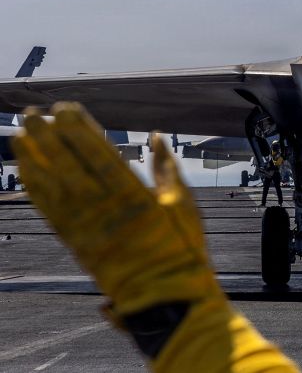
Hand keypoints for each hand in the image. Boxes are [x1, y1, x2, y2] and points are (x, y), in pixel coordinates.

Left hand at [12, 103, 221, 316]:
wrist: (162, 293)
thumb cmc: (179, 247)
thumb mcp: (182, 203)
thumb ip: (167, 167)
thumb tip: (156, 136)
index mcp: (133, 193)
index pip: (98, 153)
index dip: (79, 129)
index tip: (65, 108)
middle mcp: (103, 206)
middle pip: (68, 164)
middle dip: (48, 137)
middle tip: (31, 113)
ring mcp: (84, 224)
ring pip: (51, 184)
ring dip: (32, 158)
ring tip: (18, 134)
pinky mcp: (73, 239)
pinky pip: (46, 208)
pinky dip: (33, 186)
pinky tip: (24, 168)